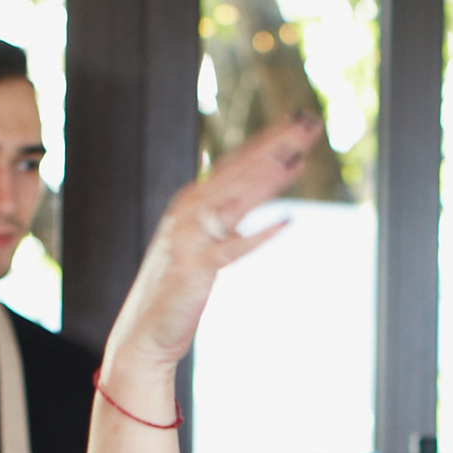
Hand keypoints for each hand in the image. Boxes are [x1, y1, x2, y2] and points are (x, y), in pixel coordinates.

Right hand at [101, 114, 319, 377]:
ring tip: (299, 154)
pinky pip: (234, 248)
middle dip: (275, 144)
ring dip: (269, 175)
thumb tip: (254, 193)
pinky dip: (261, 235)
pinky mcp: (196, 268)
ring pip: (237, 198)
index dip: (268, 140)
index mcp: (192, 202)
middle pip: (240, 170)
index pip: (236, 163)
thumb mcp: (202, 243)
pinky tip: (289, 222)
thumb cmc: (176, 289)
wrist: (144, 332)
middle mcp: (189, 211)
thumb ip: (225, 218)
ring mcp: (191, 238)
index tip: (299, 121)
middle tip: (308, 122)